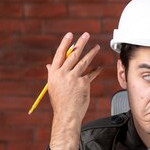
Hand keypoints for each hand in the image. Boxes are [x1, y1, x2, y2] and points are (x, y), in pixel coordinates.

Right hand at [48, 32, 101, 149]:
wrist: (66, 114)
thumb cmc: (60, 101)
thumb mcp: (53, 86)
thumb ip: (52, 74)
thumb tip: (49, 65)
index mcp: (54, 73)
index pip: (59, 54)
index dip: (65, 44)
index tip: (70, 35)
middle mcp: (63, 74)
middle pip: (73, 55)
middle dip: (81, 43)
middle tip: (86, 35)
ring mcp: (74, 78)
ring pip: (84, 62)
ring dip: (92, 53)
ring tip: (97, 47)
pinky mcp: (83, 83)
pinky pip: (91, 74)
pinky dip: (96, 71)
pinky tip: (100, 67)